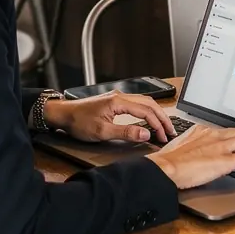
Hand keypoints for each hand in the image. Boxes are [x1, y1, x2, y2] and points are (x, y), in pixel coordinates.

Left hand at [42, 92, 175, 144]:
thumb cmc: (79, 122)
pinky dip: (147, 112)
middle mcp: (120, 96)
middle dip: (162, 117)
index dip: (158, 124)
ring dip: (155, 114)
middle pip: (149, 104)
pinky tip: (149, 120)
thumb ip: (126, 132)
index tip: (164, 136)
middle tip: (171, 131)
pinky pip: (137, 104)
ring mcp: (118, 98)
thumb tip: (146, 133)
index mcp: (119, 101)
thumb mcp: (102, 131)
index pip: (146, 111)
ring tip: (164, 127)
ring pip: (144, 102)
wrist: (63, 114)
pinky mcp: (115, 102)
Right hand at [147, 123, 234, 190]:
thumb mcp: (181, 145)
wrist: (167, 167)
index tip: (231, 146)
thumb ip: (192, 144)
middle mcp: (214, 135)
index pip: (223, 131)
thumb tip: (194, 152)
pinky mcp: (227, 160)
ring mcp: (221, 147)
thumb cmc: (168, 160)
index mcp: (202, 130)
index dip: (230, 139)